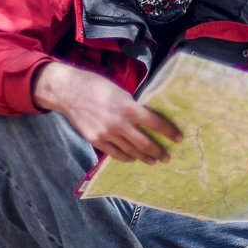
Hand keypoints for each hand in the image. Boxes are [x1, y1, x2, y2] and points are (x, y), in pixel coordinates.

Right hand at [33, 61, 182, 163]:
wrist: (68, 92)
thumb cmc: (97, 86)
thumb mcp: (120, 92)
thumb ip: (133, 108)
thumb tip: (147, 119)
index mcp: (128, 107)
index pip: (155, 123)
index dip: (169, 132)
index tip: (179, 138)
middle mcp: (119, 123)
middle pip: (144, 142)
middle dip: (158, 151)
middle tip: (167, 157)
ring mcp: (106, 134)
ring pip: (130, 151)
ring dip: (143, 157)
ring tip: (153, 161)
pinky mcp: (95, 140)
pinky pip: (114, 154)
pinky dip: (125, 158)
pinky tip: (133, 158)